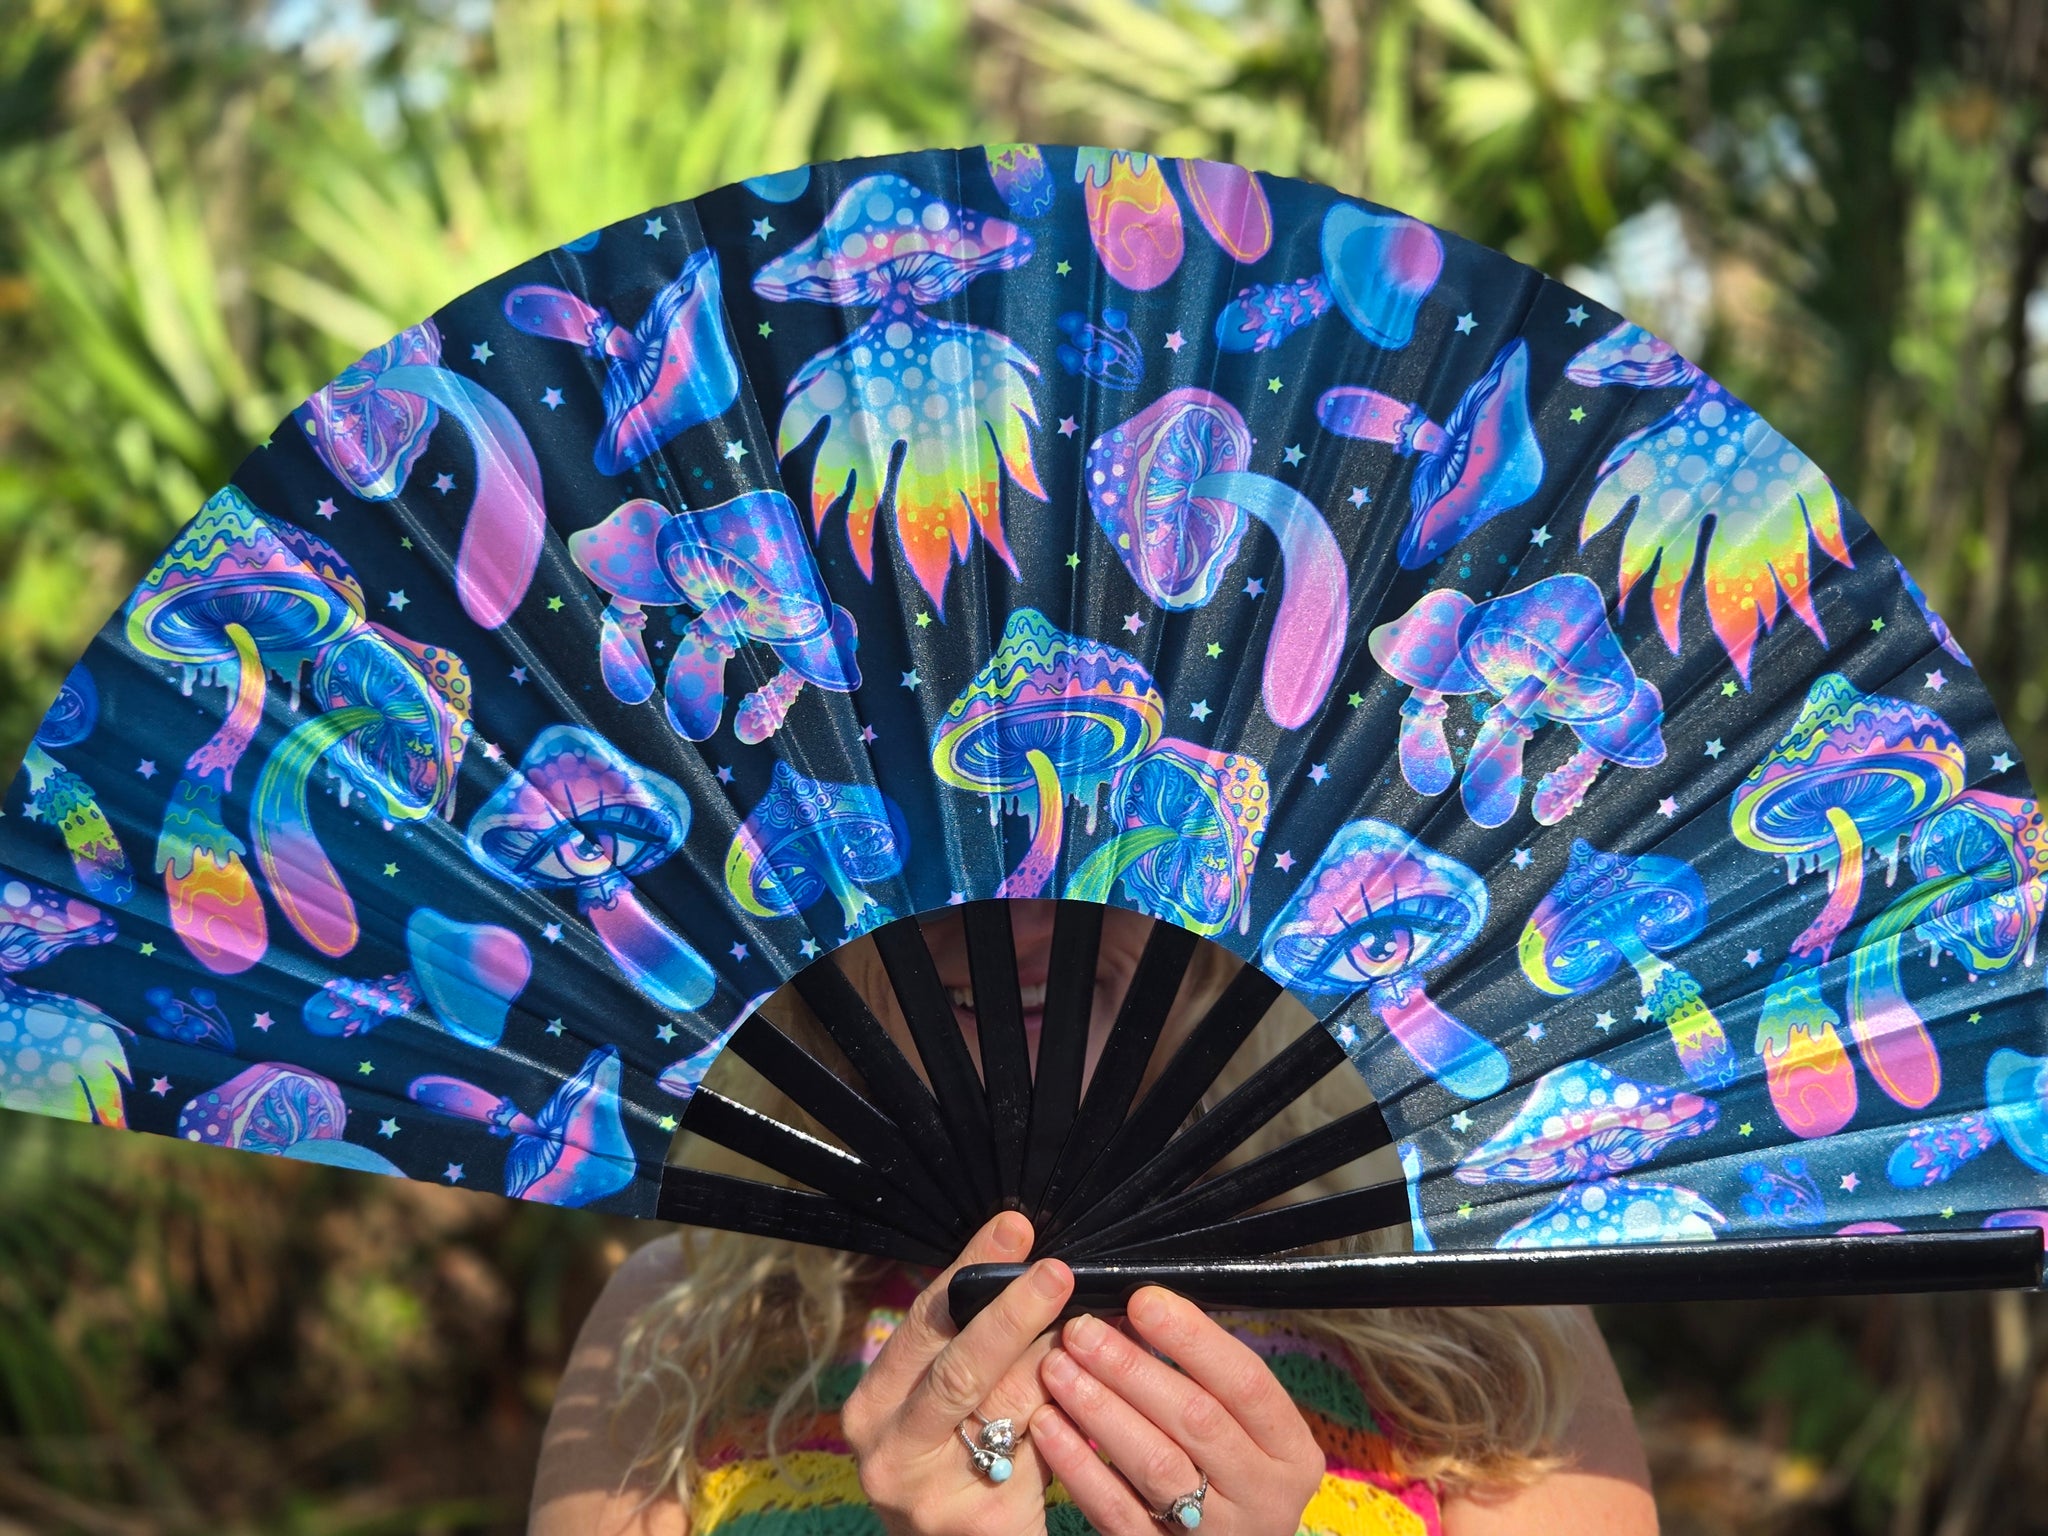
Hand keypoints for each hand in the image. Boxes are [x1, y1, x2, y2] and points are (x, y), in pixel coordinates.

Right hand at [841, 1212, 1073, 1535]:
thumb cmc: (953, 1461)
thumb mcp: (941, 1406)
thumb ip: (972, 1348)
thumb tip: (1029, 1263)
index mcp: (873, 1404)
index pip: (925, 1320)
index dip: (971, 1269)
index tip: (1014, 1228)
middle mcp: (888, 1450)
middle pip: (960, 1367)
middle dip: (1015, 1312)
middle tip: (1058, 1272)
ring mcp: (931, 1493)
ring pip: (1008, 1407)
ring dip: (1058, 1359)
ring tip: (1096, 1318)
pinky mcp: (982, 1524)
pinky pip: (1043, 1451)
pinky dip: (1077, 1412)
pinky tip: (1104, 1385)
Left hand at [1029, 1286, 1324, 1535]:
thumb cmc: (1228, 1474)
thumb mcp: (1242, 1431)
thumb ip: (1206, 1382)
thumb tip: (1141, 1312)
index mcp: (1290, 1451)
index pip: (1246, 1381)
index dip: (1193, 1337)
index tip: (1142, 1301)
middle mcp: (1264, 1494)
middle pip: (1196, 1418)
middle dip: (1132, 1367)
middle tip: (1082, 1330)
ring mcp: (1218, 1533)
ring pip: (1156, 1462)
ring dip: (1100, 1408)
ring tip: (1058, 1368)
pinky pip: (1117, 1510)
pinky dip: (1079, 1465)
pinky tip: (1049, 1427)